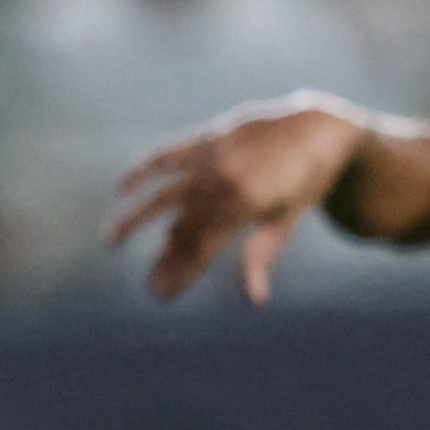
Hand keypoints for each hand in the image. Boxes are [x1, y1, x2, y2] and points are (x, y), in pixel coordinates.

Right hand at [107, 93, 367, 305]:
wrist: (319, 127)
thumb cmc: (306, 181)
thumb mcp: (285, 220)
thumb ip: (260, 256)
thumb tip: (255, 301)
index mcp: (247, 201)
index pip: (202, 245)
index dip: (181, 271)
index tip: (163, 293)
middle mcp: (225, 177)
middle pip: (182, 226)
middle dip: (166, 259)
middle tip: (151, 286)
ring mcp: (214, 155)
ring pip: (167, 194)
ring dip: (136, 217)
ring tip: (110, 239)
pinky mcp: (208, 137)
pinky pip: (170, 154)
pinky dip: (144, 168)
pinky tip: (121, 186)